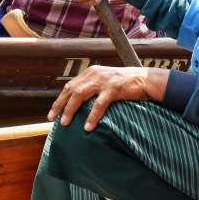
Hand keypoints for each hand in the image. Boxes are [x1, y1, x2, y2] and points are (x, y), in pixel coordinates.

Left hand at [48, 66, 166, 129]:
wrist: (146, 79)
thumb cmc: (126, 84)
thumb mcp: (106, 82)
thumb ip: (93, 88)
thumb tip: (80, 104)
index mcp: (91, 72)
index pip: (70, 86)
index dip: (60, 99)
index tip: (53, 113)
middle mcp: (94, 74)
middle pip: (71, 90)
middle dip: (60, 105)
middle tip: (53, 119)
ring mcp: (104, 81)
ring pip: (81, 95)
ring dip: (71, 110)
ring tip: (65, 123)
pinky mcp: (114, 88)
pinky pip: (99, 104)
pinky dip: (92, 116)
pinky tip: (88, 127)